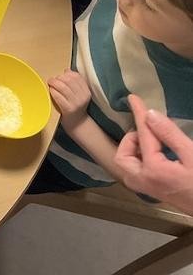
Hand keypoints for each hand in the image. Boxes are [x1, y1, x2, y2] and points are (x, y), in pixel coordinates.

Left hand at [48, 68, 91, 131]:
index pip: (77, 76)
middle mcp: (83, 97)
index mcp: (86, 91)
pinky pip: (58, 96)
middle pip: (69, 80)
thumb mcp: (79, 94)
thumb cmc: (75, 106)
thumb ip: (74, 82)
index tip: (61, 75)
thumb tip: (67, 70)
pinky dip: (52, 91)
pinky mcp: (68, 109)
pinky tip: (50, 91)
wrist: (77, 124)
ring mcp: (76, 103)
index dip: (67, 73)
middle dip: (59, 77)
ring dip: (54, 83)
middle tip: (53, 80)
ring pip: (63, 87)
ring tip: (50, 83)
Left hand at [114, 95, 192, 211]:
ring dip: (134, 152)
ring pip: (127, 168)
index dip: (139, 115)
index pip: (142, 136)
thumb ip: (170, 135)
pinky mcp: (157, 194)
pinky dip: (140, 161)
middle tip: (148, 132)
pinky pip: (138, 175)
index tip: (133, 99)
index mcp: (153, 170)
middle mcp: (145, 182)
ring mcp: (150, 191)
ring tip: (153, 142)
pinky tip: (157, 154)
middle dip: (130, 140)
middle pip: (122, 157)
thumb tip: (150, 115)